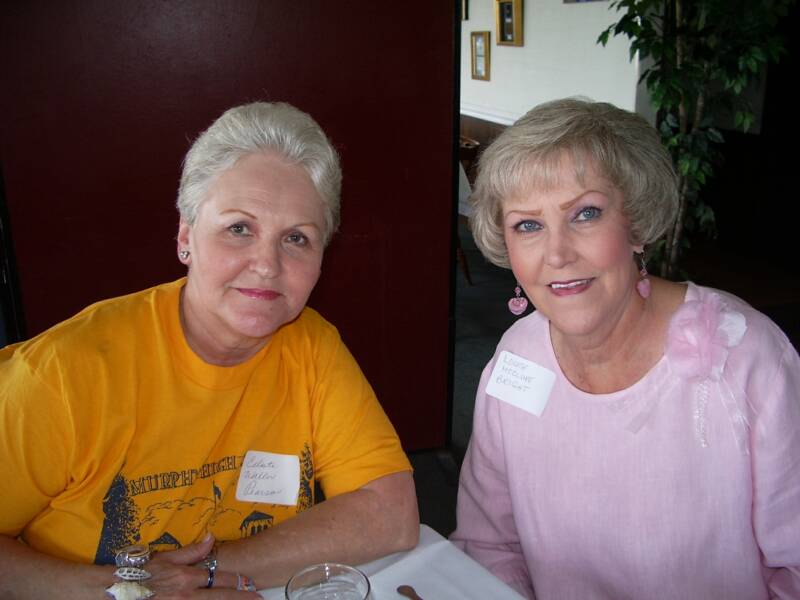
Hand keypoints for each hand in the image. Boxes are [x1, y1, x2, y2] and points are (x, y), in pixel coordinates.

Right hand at [140, 535, 259, 598]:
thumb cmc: (140, 574)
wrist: (116, 591)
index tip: (249, 583)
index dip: (237, 582)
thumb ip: (192, 551)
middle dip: (243, 598)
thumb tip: (211, 537)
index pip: (220, 579)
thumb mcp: (166, 558)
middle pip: (223, 597)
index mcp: (187, 578)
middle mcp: (187, 595)